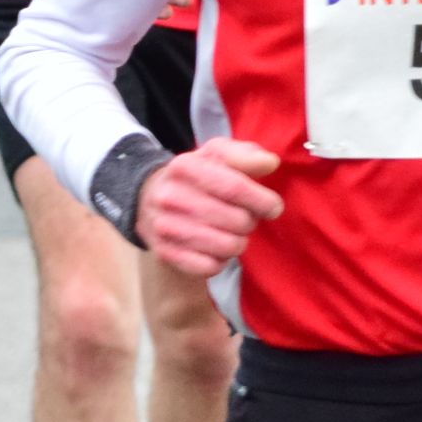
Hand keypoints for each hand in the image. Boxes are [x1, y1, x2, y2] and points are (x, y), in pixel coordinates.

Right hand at [137, 138, 283, 278]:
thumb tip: (270, 163)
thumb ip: (245, 154)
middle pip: (236, 220)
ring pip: (227, 246)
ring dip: (238, 242)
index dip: (262, 200)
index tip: (273, 207)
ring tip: (231, 232)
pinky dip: (220, 261)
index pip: (234, 187)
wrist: (148, 198)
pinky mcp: (164, 253)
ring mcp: (164, 226)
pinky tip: (215, 248)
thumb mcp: (216, 154)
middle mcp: (169, 196)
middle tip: (244, 218)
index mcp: (183, 166)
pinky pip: (209, 266)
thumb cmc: (196, 176)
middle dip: (250, 222)